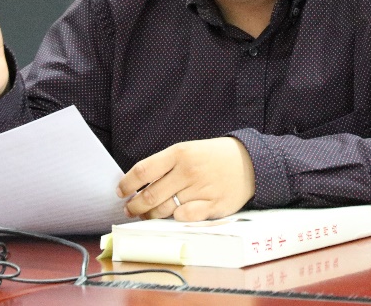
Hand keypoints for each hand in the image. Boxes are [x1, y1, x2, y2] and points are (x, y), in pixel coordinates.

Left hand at [117, 137, 255, 220]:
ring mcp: (201, 189)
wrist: (250, 162)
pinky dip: (176, 219)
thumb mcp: (189, 150)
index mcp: (180, 153)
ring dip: (151, 215)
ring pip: (165, 209)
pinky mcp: (213, 205)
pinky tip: (174, 215)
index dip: (127, 184)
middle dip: (134, 206)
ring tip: (147, 215)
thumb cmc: (213, 157)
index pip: (143, 170)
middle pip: (150, 195)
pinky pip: (185, 218)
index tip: (121, 191)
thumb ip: (165, 165)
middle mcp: (188, 171)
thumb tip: (138, 185)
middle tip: (129, 210)